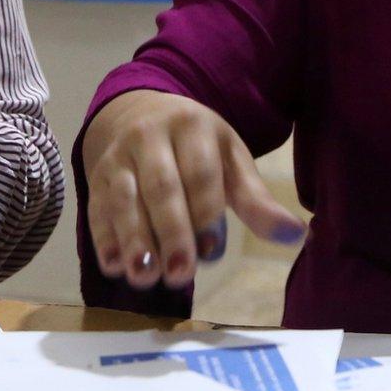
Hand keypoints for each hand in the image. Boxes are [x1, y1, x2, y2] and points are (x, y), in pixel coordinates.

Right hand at [81, 90, 304, 290]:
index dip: (207, 212)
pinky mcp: (94, 179)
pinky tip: (114, 265)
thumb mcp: (230, 160)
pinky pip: (96, 209)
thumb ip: (256, 200)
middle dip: (171, 231)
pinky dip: (104, 238)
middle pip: (160, 186)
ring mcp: (117, 157)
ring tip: (145, 276)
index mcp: (192, 126)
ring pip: (123, 199)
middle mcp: (149, 136)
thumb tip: (296, 236)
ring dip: (133, 240)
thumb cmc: (195, 147)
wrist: (138, 113)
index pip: (201, 172)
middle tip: (179, 273)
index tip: (214, 251)